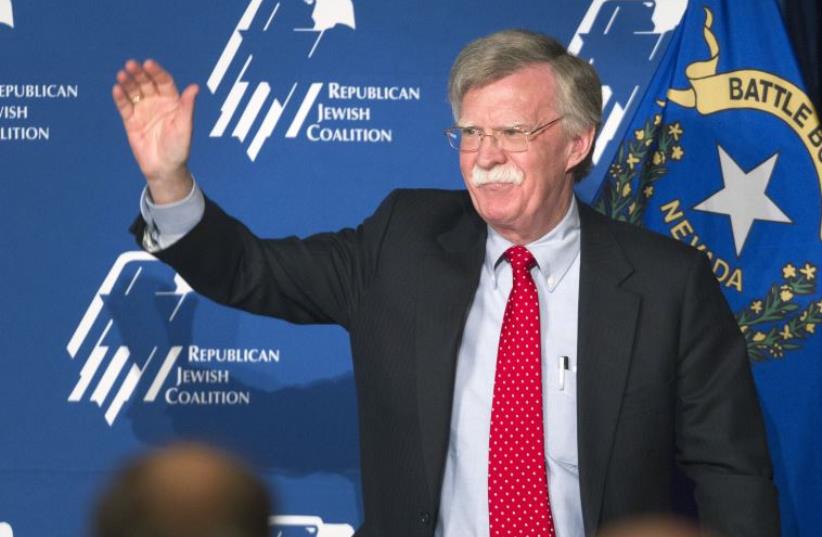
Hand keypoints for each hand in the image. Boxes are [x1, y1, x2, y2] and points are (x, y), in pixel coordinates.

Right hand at [113, 59, 197, 203]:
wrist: (165, 168)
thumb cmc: (179, 147)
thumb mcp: (185, 126)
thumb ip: (187, 106)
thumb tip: (195, 87)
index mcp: (172, 101)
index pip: (163, 81)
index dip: (156, 72)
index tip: (149, 63)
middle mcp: (157, 102)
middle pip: (146, 83)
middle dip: (139, 73)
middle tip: (131, 65)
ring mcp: (143, 110)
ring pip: (134, 91)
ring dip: (128, 82)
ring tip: (122, 75)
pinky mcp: (130, 120)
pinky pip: (124, 106)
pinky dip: (120, 97)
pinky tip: (117, 89)